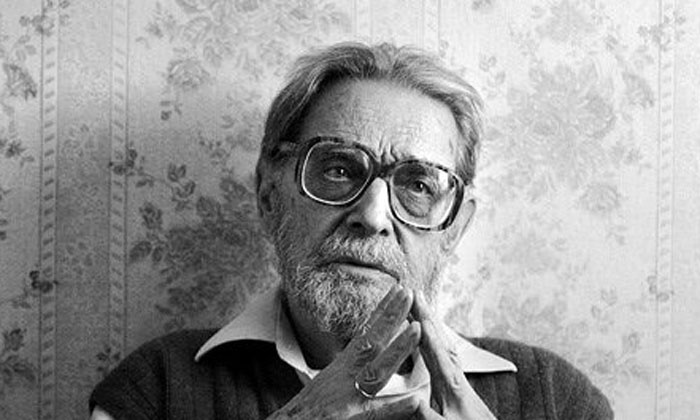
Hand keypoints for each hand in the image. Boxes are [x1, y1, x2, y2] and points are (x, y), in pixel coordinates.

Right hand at [268, 285, 423, 419]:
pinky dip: (396, 407)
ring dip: (397, 349)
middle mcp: (345, 377)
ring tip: (417, 329)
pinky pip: (377, 413)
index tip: (400, 289)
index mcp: (343, 367)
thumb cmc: (310, 412)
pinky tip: (416, 399)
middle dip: (391, 316)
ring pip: (377, 371)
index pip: (366, 333)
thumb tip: (370, 350)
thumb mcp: (330, 382)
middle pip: (371, 341)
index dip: (383, 311)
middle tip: (409, 292)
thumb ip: (351, 367)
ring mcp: (349, 398)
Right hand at [410, 291, 496, 419]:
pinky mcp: (459, 388)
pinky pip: (445, 357)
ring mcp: (459, 381)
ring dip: (432, 326)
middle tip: (416, 292)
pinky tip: (433, 341)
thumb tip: (411, 401)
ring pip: (444, 346)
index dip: (423, 324)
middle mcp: (456, 377)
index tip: (413, 301)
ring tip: (421, 308)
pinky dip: (436, 342)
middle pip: (439, 340)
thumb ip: (428, 417)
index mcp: (451, 385)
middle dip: (426, 316)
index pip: (433, 348)